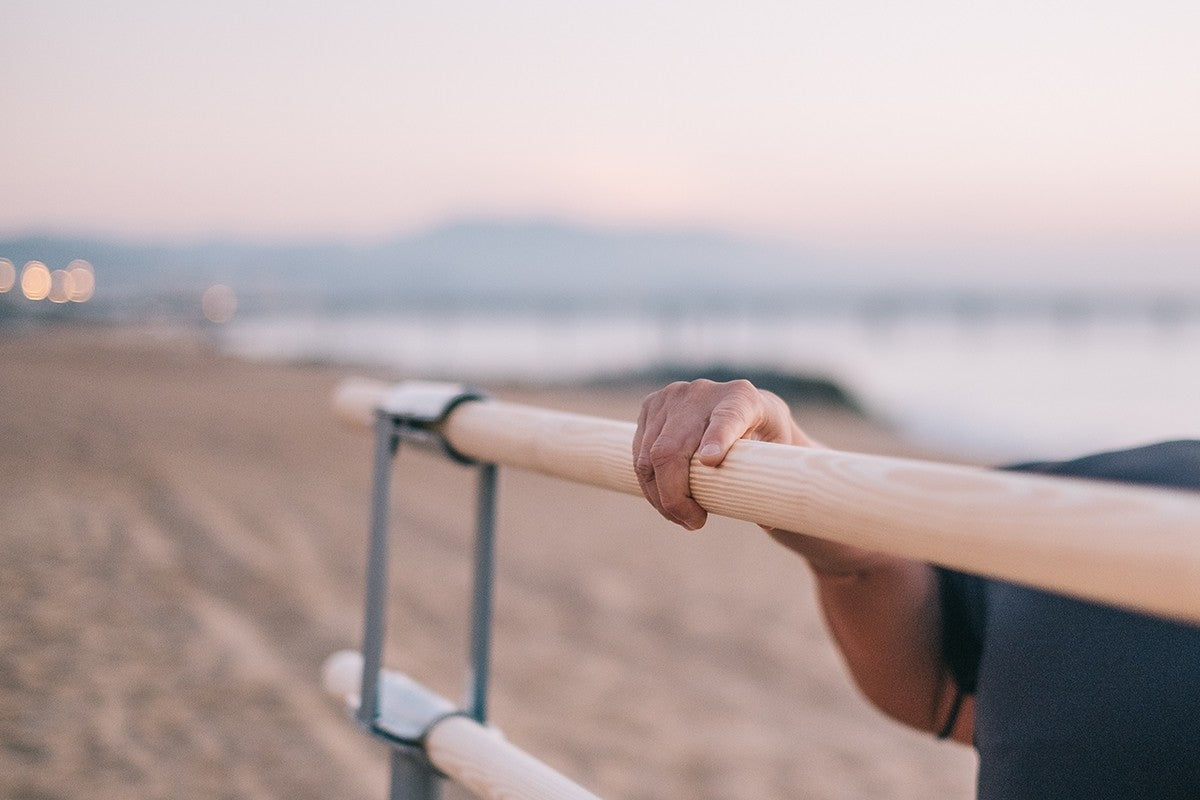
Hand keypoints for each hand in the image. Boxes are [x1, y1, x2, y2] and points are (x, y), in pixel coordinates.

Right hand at [633, 379, 810, 530]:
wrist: (743, 405)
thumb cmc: (764, 438)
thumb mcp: (778, 455)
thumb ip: (771, 482)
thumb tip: (765, 524)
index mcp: (743, 399)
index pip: (728, 417)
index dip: (717, 438)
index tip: (712, 461)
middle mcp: (703, 392)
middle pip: (672, 448)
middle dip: (674, 495)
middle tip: (693, 523)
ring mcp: (672, 397)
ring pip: (649, 456)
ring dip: (659, 496)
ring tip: (682, 518)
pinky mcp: (651, 405)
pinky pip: (638, 453)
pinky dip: (649, 484)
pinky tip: (665, 501)